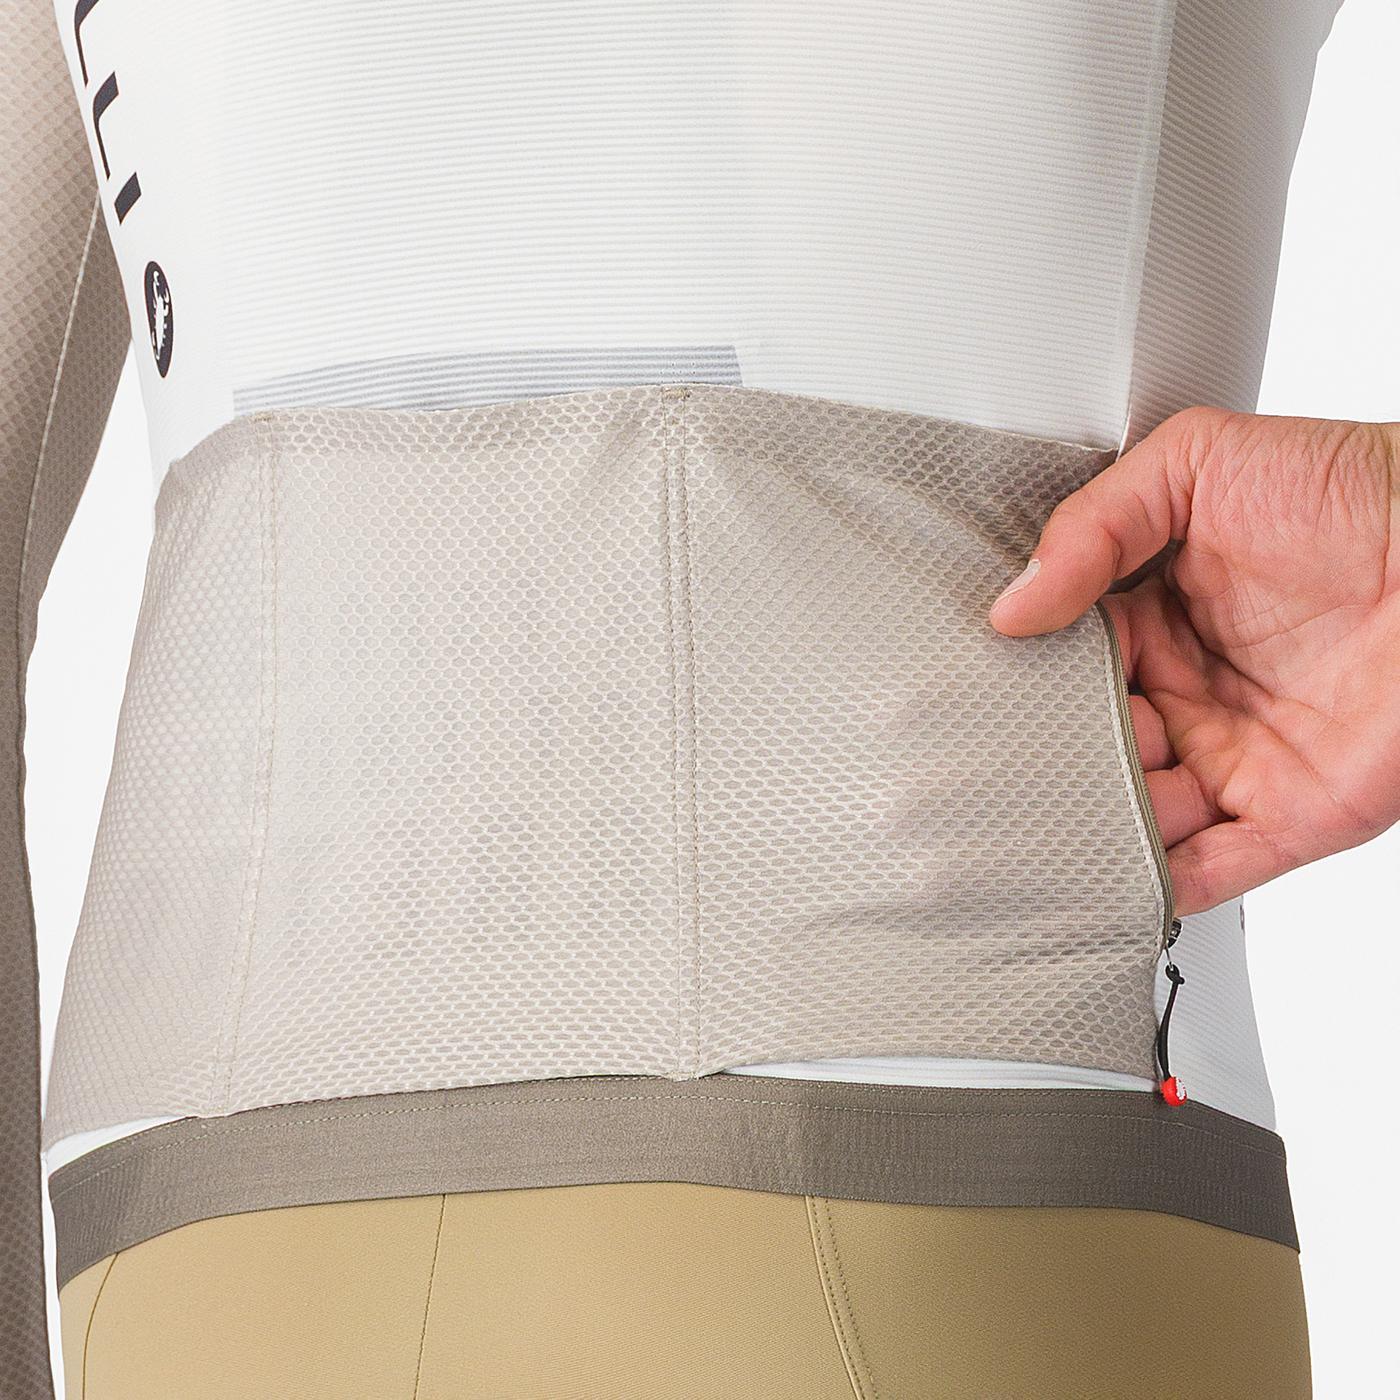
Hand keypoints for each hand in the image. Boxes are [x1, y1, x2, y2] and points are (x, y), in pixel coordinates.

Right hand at [989, 406, 1399, 914]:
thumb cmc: (1358, 492)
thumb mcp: (1200, 461)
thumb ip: (1094, 524)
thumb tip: (1013, 605)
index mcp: (1154, 617)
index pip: (1063, 666)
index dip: (1024, 683)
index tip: (980, 693)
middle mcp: (1186, 692)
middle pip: (1090, 748)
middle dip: (1047, 764)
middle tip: (999, 771)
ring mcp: (1232, 757)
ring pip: (1134, 814)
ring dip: (1090, 827)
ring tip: (1041, 830)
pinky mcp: (1287, 813)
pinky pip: (1210, 867)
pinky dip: (1158, 885)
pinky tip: (1111, 882)